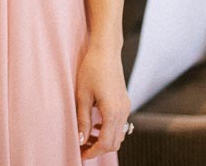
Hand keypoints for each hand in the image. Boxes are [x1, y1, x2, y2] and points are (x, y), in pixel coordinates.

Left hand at [76, 43, 129, 157]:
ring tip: (86, 138)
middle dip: (99, 149)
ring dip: (104, 140)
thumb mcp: (82, 95)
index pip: (106, 143)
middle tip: (82, 148)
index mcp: (113, 112)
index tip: (80, 154)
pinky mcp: (124, 102)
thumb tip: (81, 140)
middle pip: (115, 142)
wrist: (106, 51)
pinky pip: (119, 124)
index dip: (93, 152)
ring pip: (118, 134)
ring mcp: (125, 107)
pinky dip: (108, 130)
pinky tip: (94, 126)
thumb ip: (83, 119)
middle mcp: (123, 111)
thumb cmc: (91, 69)